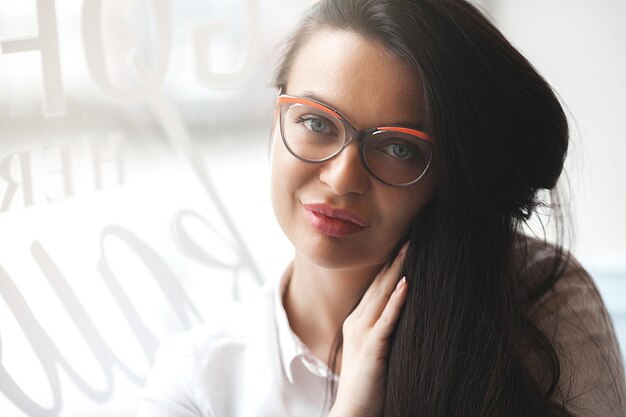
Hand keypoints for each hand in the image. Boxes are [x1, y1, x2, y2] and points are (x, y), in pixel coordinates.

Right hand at [329, 242, 409, 416]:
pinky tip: (408, 283)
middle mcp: (357, 322)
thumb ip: (383, 331)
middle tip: (411, 233)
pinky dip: (398, 300)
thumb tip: (403, 313)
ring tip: (411, 246)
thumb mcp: (374, 351)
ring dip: (398, 269)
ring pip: (383, 294)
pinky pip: (387, 320)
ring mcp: (363, 334)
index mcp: (358, 322)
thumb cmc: (367, 386)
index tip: (404, 243)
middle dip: (395, 258)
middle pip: (379, 283)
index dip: (390, 264)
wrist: (352, 413)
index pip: (377, 287)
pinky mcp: (372, 348)